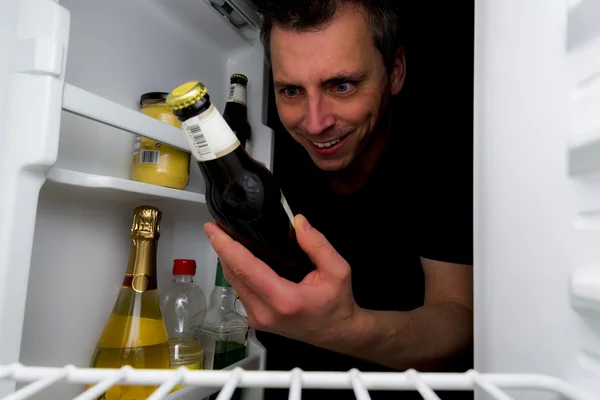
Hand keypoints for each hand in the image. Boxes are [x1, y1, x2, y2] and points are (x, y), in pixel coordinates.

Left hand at [203, 214, 360, 347]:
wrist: (337, 332)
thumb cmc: (338, 303)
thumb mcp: (338, 270)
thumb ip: (317, 244)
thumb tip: (298, 222)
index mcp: (283, 300)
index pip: (245, 268)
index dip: (225, 246)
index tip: (213, 229)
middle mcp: (265, 312)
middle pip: (233, 274)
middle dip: (222, 248)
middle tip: (217, 226)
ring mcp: (258, 319)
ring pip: (234, 283)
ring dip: (228, 259)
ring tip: (226, 237)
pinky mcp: (256, 320)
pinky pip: (240, 291)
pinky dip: (237, 272)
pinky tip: (240, 257)